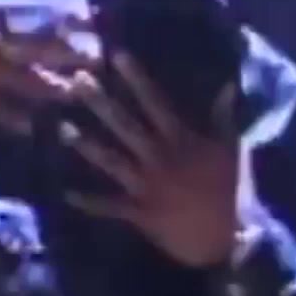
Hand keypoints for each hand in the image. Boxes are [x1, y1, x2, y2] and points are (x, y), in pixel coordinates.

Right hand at [0, 0, 99, 134]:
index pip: (35, 5)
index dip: (65, 11)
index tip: (91, 14)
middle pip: (39, 44)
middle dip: (71, 50)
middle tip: (99, 56)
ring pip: (23, 78)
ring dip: (52, 85)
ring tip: (77, 91)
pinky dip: (11, 116)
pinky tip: (33, 126)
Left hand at [62, 53, 248, 268]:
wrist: (231, 238)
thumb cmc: (233, 190)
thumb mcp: (232, 149)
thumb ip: (225, 117)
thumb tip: (228, 84)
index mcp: (181, 141)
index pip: (154, 102)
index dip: (136, 78)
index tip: (117, 56)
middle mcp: (159, 159)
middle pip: (124, 125)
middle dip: (100, 103)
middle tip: (76, 82)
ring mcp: (146, 186)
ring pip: (111, 161)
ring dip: (86, 146)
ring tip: (62, 128)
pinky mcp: (140, 213)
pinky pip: (110, 206)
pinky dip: (89, 201)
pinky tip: (66, 193)